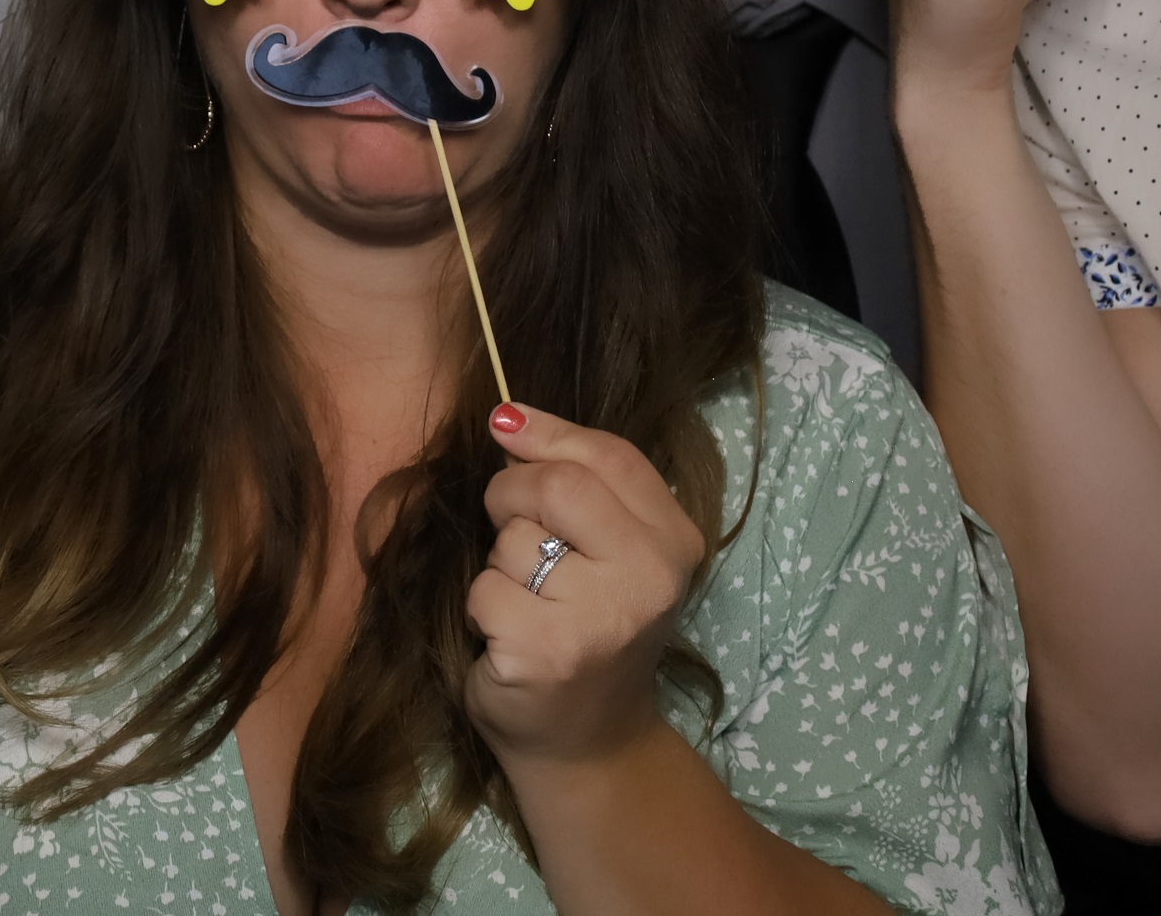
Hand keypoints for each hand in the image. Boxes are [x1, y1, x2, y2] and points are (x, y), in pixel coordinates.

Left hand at [463, 404, 704, 771]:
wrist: (589, 742)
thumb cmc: (589, 628)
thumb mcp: (608, 550)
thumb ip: (577, 483)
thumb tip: (508, 418)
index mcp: (675, 541)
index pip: (609, 456)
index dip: (548, 432)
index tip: (506, 424)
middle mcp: (651, 577)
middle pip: (557, 485)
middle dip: (512, 494)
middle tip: (509, 525)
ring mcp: (601, 618)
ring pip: (513, 540)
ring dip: (501, 564)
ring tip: (530, 603)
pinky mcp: (546, 652)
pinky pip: (486, 590)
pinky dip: (485, 608)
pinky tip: (511, 638)